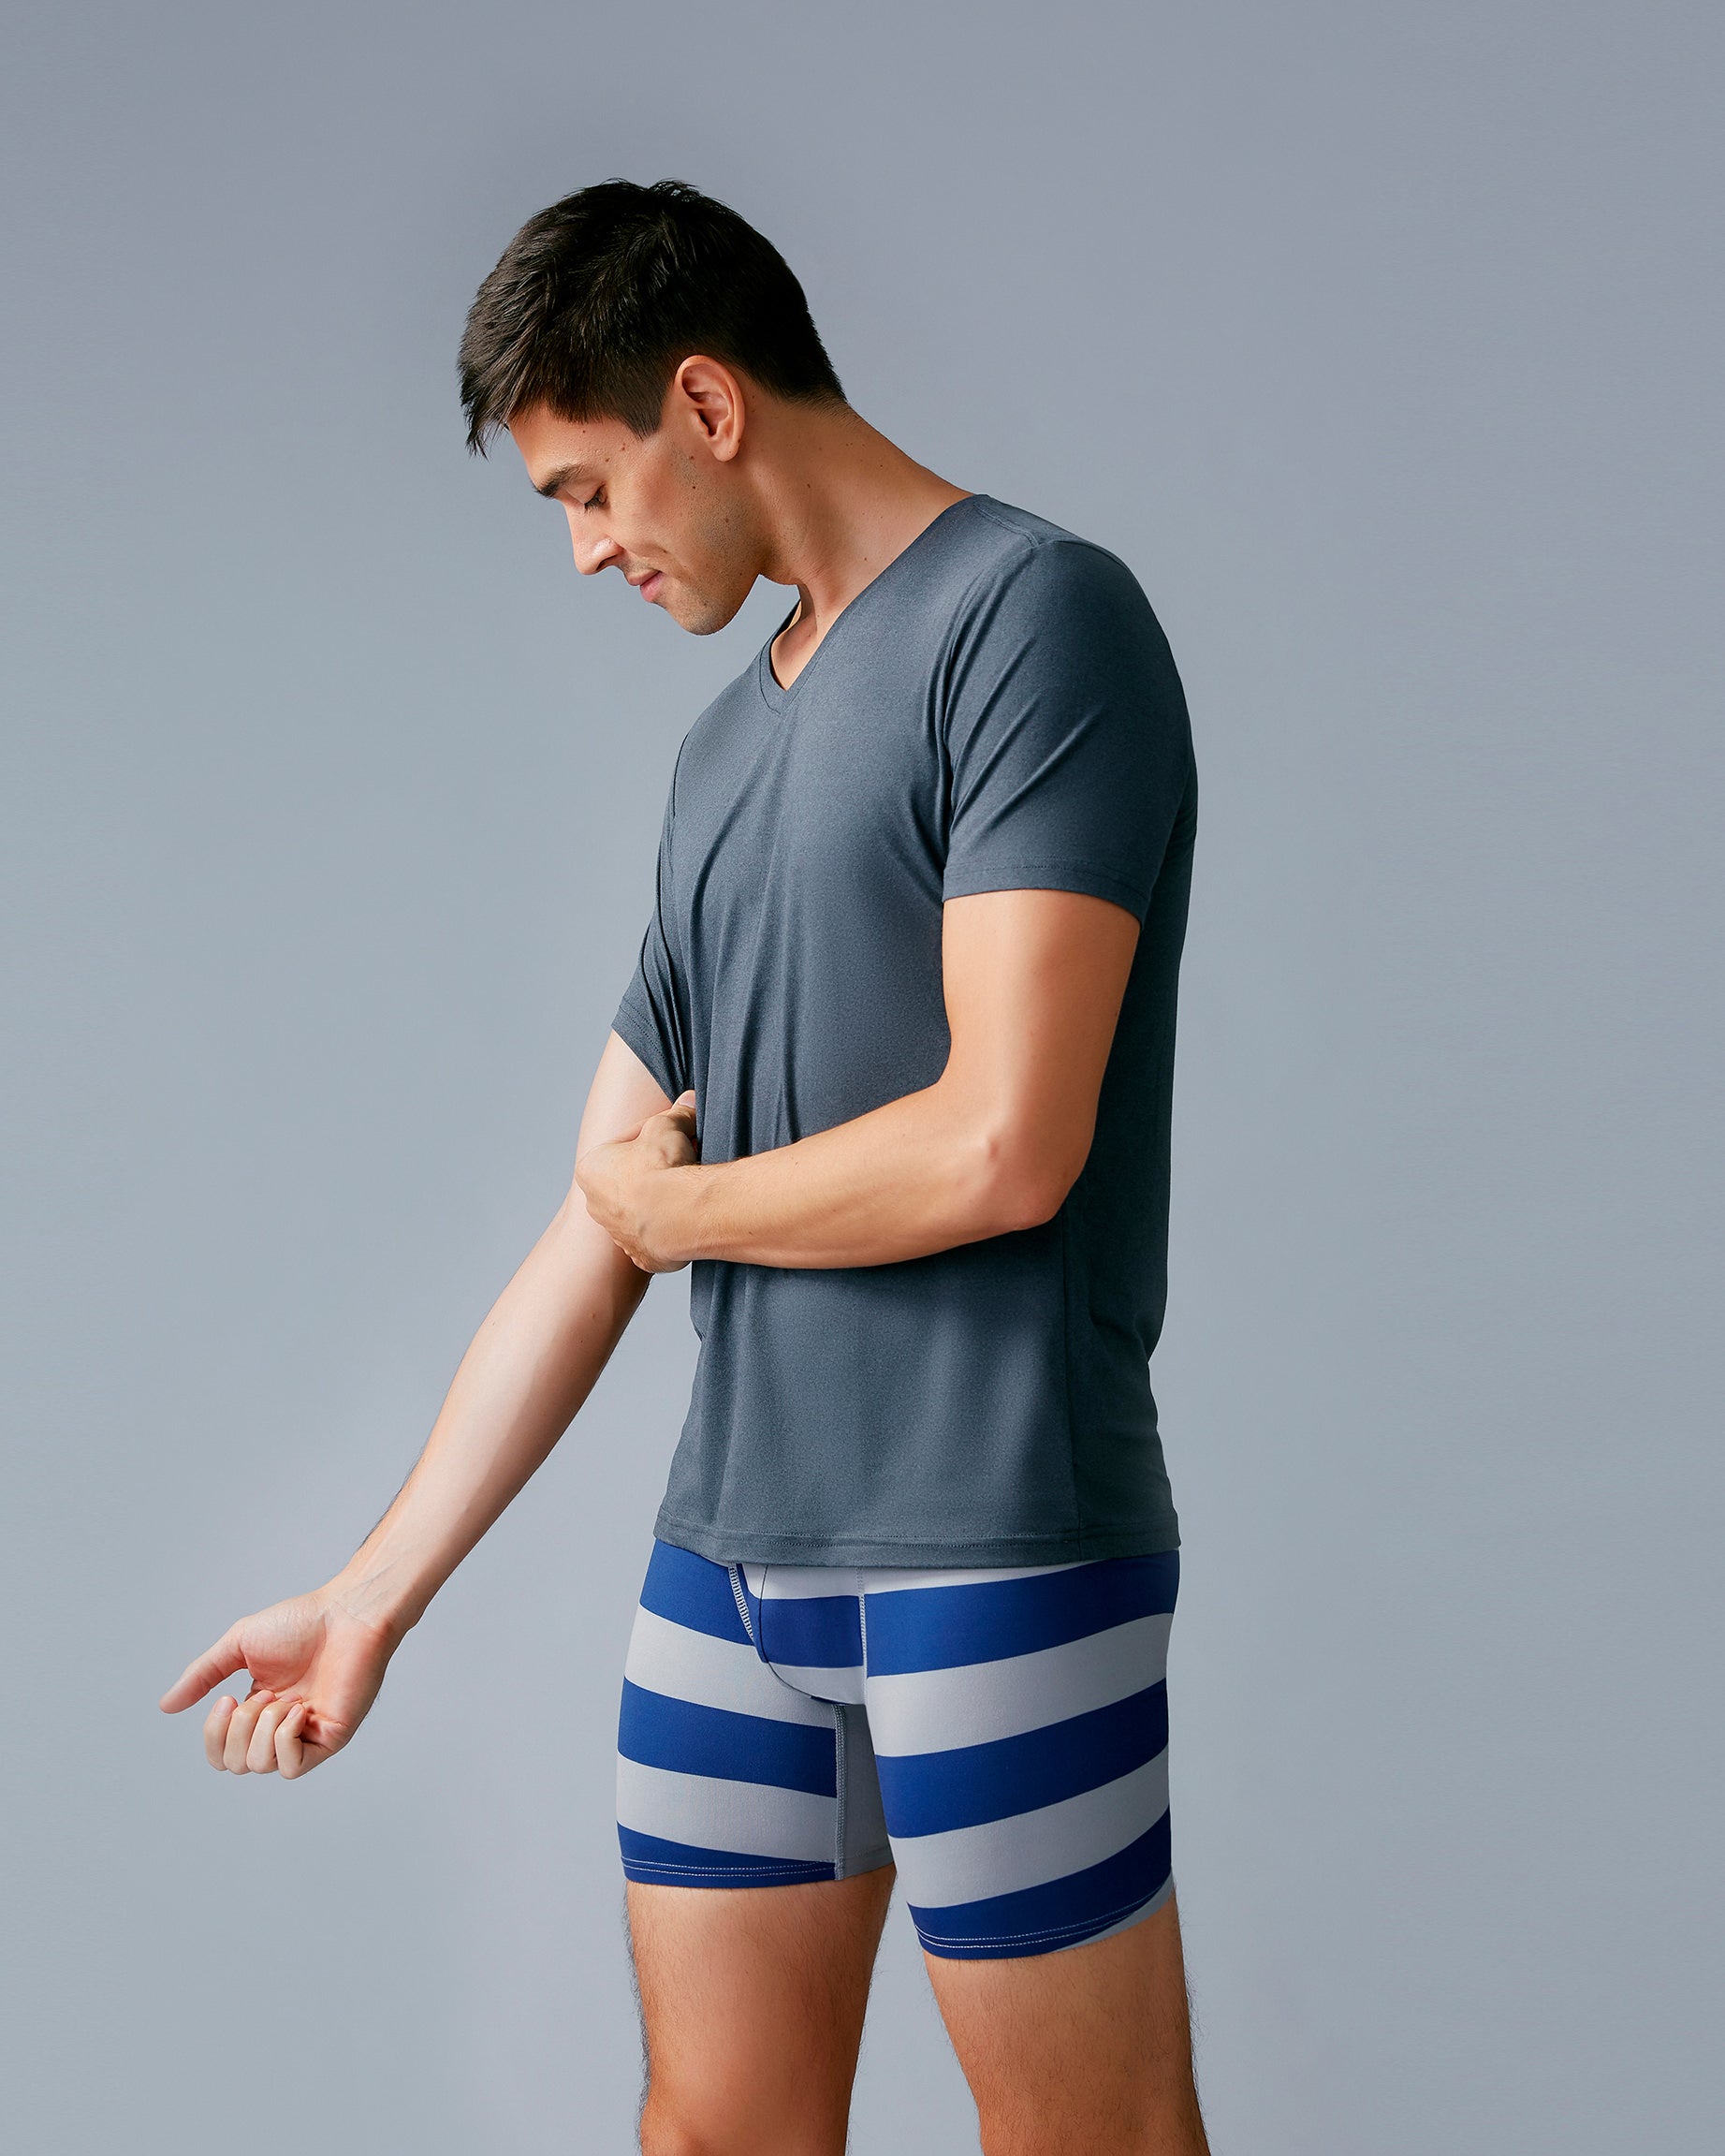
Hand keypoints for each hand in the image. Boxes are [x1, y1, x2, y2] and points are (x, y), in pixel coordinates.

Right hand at [159, 1586, 397, 1778]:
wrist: (347, 1614)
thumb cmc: (301, 1623)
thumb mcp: (238, 1646)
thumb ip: (203, 1675)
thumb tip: (166, 1706)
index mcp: (258, 1711)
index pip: (222, 1754)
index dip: (213, 1737)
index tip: (224, 1700)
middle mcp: (280, 1728)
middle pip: (236, 1765)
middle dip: (237, 1729)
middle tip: (261, 1695)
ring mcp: (306, 1735)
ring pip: (260, 1767)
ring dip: (261, 1729)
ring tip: (281, 1698)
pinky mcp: (330, 1738)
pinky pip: (292, 1767)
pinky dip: (283, 1739)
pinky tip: (298, 1711)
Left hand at [574, 1090, 699, 1272]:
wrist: (678, 1213)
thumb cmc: (662, 1166)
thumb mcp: (668, 1125)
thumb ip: (676, 1114)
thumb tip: (689, 1102)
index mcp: (591, 1169)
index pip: (624, 1146)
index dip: (653, 1138)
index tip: (674, 1136)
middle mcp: (595, 1205)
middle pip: (629, 1181)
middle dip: (652, 1171)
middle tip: (681, 1161)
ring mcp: (617, 1235)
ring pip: (640, 1211)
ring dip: (660, 1201)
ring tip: (687, 1189)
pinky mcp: (642, 1256)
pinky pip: (656, 1237)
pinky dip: (670, 1227)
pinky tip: (686, 1216)